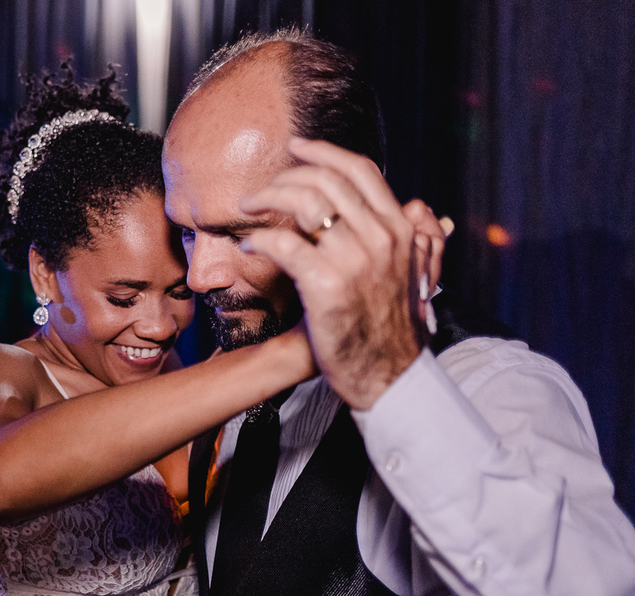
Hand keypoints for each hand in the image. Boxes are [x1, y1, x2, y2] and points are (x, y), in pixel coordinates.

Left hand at [238, 138, 448, 409]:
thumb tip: (422, 208)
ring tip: (248, 210)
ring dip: (267, 200)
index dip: (325, 152)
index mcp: (399, 228)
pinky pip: (283, 245)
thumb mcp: (411, 273)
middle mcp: (380, 236)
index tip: (297, 147)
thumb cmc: (390, 327)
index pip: (360, 171)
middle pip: (326, 181)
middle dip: (285, 177)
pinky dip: (260, 240)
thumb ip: (409, 238)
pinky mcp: (326, 283)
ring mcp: (354, 259)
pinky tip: (249, 246)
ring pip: (303, 204)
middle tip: (259, 192)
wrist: (389, 373)